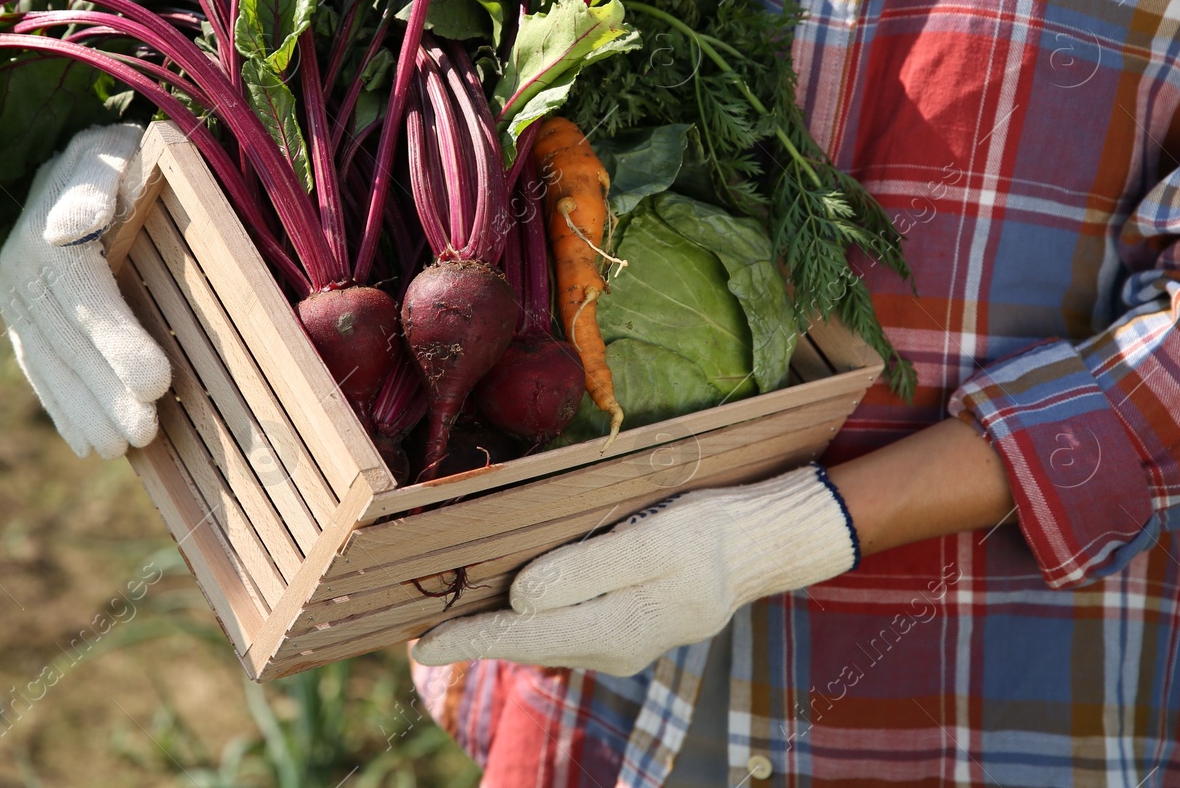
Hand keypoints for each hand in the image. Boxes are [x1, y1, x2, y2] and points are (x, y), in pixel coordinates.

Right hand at [0, 123, 171, 458]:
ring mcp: (14, 295)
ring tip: (120, 448)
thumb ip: (96, 179)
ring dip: (83, 410)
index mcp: (49, 224)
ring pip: (48, 362)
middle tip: (146, 431)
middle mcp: (20, 265)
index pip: (81, 292)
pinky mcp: (19, 317)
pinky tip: (85, 442)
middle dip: (105, 390)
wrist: (81, 161)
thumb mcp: (110, 150)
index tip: (158, 382)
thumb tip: (68, 226)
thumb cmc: (118, 156)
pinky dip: (61, 407)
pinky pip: (36, 367)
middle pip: (64, 338)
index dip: (116, 340)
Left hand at [411, 465, 858, 676]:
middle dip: (474, 635)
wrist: (764, 543)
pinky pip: (567, 624)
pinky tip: (510, 599)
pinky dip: (532, 615)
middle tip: (415, 625)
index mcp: (617, 628)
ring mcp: (622, 640)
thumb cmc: (710, 532)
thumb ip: (586, 570)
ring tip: (449, 612)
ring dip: (500, 626)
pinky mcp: (628, 623)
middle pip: (527, 642)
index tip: (419, 645)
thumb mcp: (653, 541)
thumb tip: (522, 598)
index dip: (468, 640)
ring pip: (545, 635)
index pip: (523, 638)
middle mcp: (613, 646)